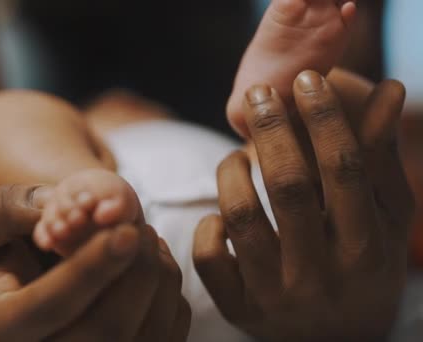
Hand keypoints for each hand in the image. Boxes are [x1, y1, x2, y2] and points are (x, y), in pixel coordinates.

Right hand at [0, 184, 190, 341]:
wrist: (4, 284)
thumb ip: (4, 208)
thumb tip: (54, 205)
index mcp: (2, 327)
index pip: (51, 307)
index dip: (91, 268)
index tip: (126, 230)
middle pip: (107, 332)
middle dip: (136, 274)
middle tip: (140, 229)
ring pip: (144, 338)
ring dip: (159, 281)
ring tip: (148, 239)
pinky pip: (165, 337)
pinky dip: (171, 298)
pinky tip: (153, 265)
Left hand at [193, 70, 413, 340]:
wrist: (339, 339)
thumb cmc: (363, 264)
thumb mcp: (382, 217)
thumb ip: (380, 158)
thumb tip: (389, 89)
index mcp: (365, 247)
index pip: (344, 168)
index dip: (324, 117)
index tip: (307, 80)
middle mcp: (321, 274)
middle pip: (288, 186)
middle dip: (271, 128)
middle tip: (259, 92)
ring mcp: (275, 295)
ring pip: (240, 216)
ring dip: (231, 171)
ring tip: (237, 156)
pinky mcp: (239, 308)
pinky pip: (209, 257)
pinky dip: (209, 225)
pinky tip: (222, 214)